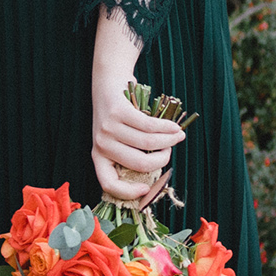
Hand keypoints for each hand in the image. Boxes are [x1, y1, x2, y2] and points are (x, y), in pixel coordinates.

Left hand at [90, 10, 182, 203]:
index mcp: (98, 156)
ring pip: (149, 143)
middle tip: (170, 151)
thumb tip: (156, 176)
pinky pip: (150, 126)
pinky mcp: (118, 112)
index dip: (129, 192)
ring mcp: (108, 128)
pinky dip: (167, 128)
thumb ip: (131, 155)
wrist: (107, 83)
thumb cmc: (117, 118)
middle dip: (163, 160)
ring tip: (177, 136)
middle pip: (140, 164)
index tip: (146, 188)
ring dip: (169, 141)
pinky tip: (174, 127)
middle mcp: (101, 144)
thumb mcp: (117, 139)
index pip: (108, 183)